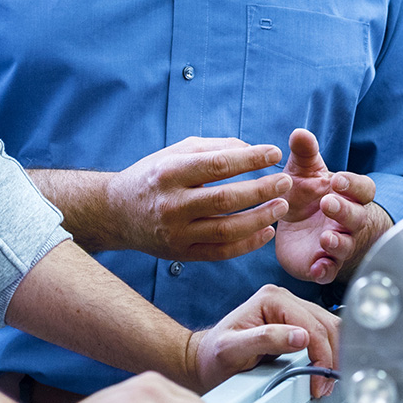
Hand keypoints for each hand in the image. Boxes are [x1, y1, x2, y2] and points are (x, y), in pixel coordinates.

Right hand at [90, 137, 293, 260]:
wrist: (117, 212)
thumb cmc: (154, 176)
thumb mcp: (176, 153)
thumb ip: (215, 148)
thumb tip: (253, 149)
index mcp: (170, 172)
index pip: (217, 165)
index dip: (250, 159)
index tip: (274, 153)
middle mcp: (172, 204)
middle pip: (226, 199)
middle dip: (261, 190)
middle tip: (286, 181)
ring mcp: (176, 233)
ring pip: (227, 230)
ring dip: (260, 218)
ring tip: (282, 205)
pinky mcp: (181, 254)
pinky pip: (221, 253)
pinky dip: (248, 244)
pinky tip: (267, 231)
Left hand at [186, 284, 341, 397]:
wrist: (204, 360)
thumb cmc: (213, 356)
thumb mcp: (232, 349)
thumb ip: (265, 340)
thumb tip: (301, 337)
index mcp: (271, 299)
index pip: (311, 324)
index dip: (321, 355)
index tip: (317, 381)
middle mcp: (283, 298)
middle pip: (325, 323)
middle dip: (331, 357)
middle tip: (324, 385)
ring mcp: (290, 309)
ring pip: (328, 327)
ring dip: (332, 355)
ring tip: (324, 381)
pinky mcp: (294, 322)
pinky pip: (320, 333)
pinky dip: (326, 352)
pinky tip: (321, 370)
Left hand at [273, 128, 390, 283]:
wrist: (299, 231)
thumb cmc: (309, 197)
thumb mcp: (305, 173)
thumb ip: (305, 153)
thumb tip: (299, 132)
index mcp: (349, 195)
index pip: (363, 189)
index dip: (352, 185)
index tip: (336, 180)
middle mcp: (349, 221)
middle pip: (357, 217)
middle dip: (344, 210)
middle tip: (327, 203)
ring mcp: (339, 244)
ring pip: (346, 246)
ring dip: (338, 243)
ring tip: (325, 238)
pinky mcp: (324, 265)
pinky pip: (329, 271)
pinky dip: (325, 271)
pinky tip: (316, 268)